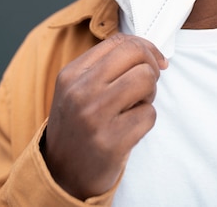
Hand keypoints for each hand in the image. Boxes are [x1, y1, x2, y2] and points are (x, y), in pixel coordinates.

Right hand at [43, 33, 167, 199]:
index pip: (118, 42)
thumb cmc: (78, 125)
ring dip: (150, 93)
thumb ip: (106, 65)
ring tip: (137, 105)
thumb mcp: (77, 88)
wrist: (62, 174)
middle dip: (151, 66)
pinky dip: (146, 120)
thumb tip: (149, 50)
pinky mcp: (111, 142)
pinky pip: (149, 115)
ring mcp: (95, 117)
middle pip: (135, 55)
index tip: (155, 59)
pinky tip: (130, 128)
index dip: (145, 46)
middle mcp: (81, 92)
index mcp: (72, 74)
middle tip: (146, 83)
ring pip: (146, 80)